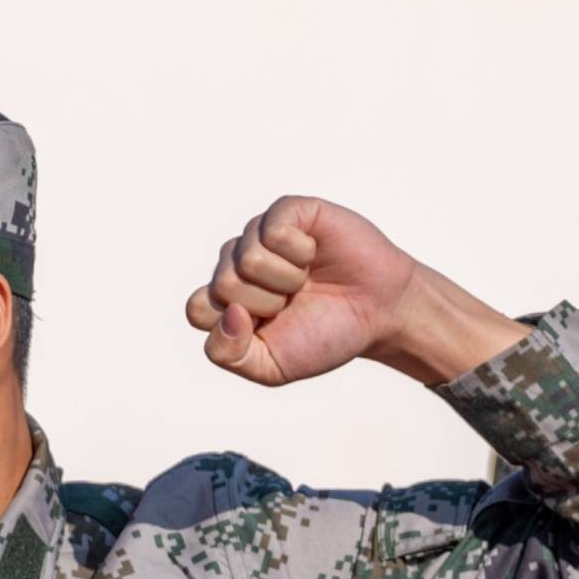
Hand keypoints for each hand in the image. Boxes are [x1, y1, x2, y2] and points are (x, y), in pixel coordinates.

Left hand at [189, 197, 518, 390]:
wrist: (380, 314)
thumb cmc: (326, 335)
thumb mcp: (271, 367)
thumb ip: (229, 355)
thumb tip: (226, 311)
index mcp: (226, 298)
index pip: (198, 309)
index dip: (235, 327)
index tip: (270, 328)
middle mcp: (237, 262)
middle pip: (222, 285)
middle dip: (266, 305)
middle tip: (295, 303)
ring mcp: (261, 234)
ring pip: (245, 259)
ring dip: (286, 280)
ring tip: (306, 281)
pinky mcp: (289, 211)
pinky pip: (273, 229)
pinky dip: (298, 252)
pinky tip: (313, 256)